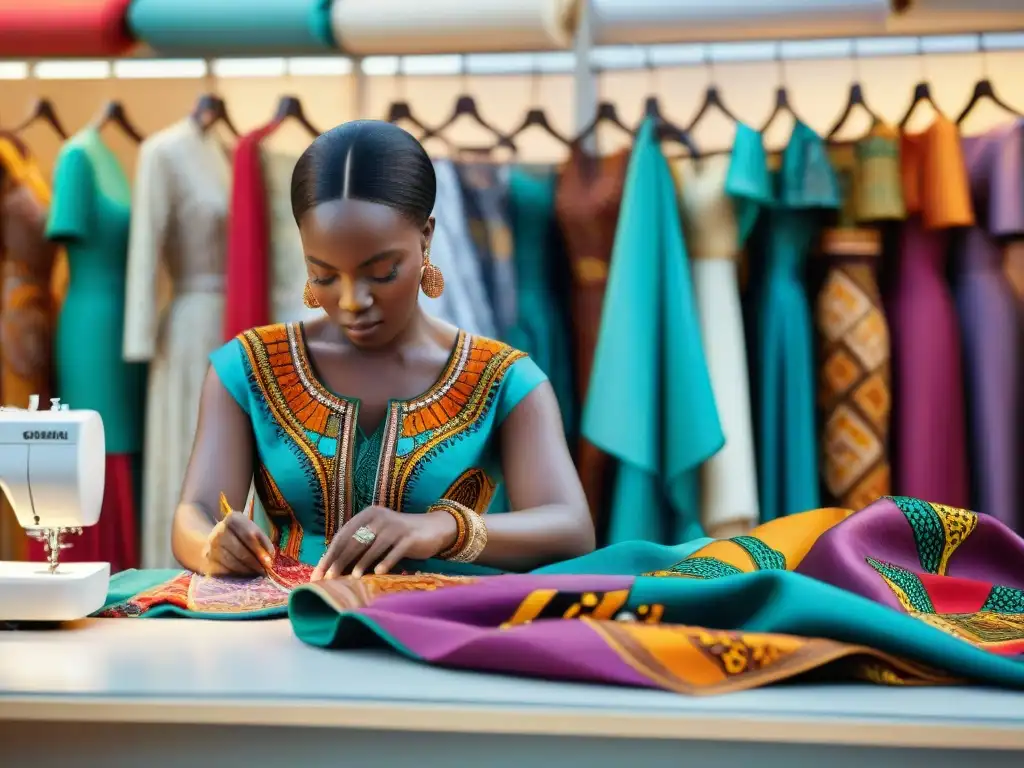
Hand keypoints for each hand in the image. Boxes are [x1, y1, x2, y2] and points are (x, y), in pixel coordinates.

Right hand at [200, 511, 274, 576]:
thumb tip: (270, 557)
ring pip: (232, 563)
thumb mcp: (252, 530)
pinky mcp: (207, 560)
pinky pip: (224, 571)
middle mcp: (219, 531)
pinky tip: (244, 575)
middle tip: (264, 571)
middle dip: (255, 563)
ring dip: (247, 571)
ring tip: (256, 573)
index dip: (260, 550)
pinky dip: (236, 574)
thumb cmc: (240, 535)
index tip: (269, 561)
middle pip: (240, 551)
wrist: (216, 539)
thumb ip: (262, 541)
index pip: (249, 536)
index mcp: (233, 519)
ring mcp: (211, 546)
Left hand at [311, 506, 456, 580]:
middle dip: (340, 561)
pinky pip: (395, 551)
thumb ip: (359, 544)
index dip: (330, 554)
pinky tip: (378, 573)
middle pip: (355, 541)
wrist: (432, 528)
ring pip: (374, 546)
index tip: (319, 573)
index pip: (343, 535)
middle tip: (329, 579)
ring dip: (362, 563)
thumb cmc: (398, 536)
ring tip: (353, 578)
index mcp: (367, 515)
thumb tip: (334, 567)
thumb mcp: (377, 535)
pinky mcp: (410, 537)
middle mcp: (379, 518)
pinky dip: (386, 562)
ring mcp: (395, 527)